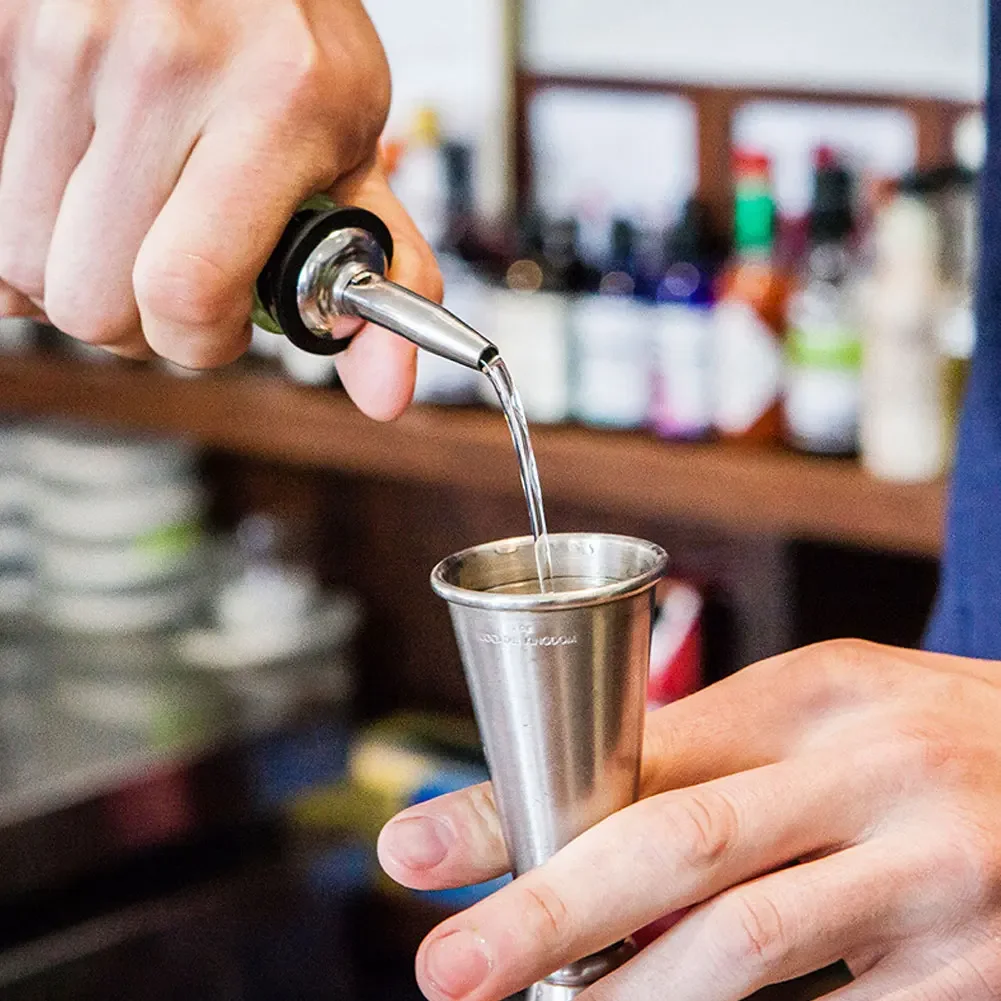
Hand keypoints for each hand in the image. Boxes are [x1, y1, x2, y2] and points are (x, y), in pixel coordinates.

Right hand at [0, 0, 439, 418]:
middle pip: (90, 299)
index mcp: (279, 102)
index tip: (217, 322)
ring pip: (21, 259)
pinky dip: (24, 218)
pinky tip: (79, 186)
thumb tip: (386, 394)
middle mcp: (165, 62)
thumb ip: (380, 274)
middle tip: (168, 278)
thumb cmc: (290, 44)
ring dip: (74, 271)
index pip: (187, 293)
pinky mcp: (1, 32)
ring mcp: (67, 38)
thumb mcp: (354, 150)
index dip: (197, 342)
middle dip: (134, 321)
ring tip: (126, 225)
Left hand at [379, 640, 1000, 999]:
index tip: (421, 850)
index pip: (644, 750)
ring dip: (633, 996)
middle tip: (451, 968)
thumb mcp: (816, 713)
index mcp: (818, 692)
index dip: (524, 804)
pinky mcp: (973, 973)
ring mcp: (935, 879)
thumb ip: (700, 759)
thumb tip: (557, 816)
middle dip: (549, 911)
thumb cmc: (918, 738)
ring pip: (748, 949)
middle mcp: (875, 774)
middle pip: (683, 844)